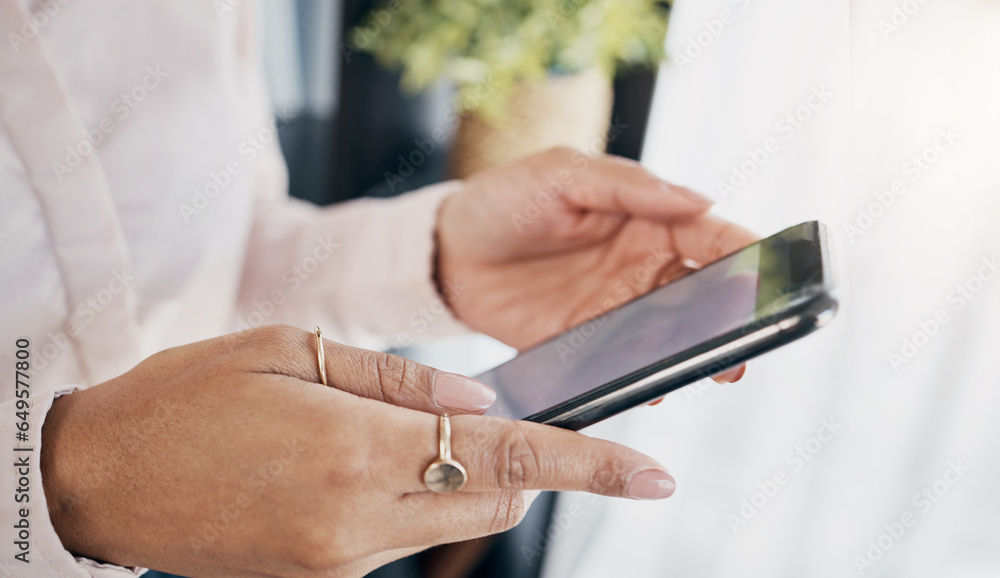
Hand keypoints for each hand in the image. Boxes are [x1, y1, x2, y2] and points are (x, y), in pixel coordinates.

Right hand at [41, 325, 674, 576]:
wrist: (100, 479)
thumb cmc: (185, 396)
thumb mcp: (287, 349)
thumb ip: (398, 379)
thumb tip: (484, 396)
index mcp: (353, 453)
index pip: (507, 455)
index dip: (590, 465)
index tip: (654, 472)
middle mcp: (358, 526)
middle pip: (494, 495)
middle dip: (520, 457)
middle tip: (492, 412)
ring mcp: (341, 566)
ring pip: (453, 519)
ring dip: (459, 474)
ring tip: (391, 429)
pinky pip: (402, 538)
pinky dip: (409, 496)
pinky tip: (351, 462)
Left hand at [437, 147, 758, 382]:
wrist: (446, 251)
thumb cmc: (504, 199)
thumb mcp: (561, 175)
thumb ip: (627, 186)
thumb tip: (700, 199)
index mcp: (644, 219)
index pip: (708, 235)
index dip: (745, 252)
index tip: (777, 273)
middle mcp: (639, 266)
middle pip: (703, 292)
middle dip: (734, 313)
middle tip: (754, 336)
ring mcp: (614, 309)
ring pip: (673, 332)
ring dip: (699, 350)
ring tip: (720, 369)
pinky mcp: (584, 343)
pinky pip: (625, 363)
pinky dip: (645, 377)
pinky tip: (655, 387)